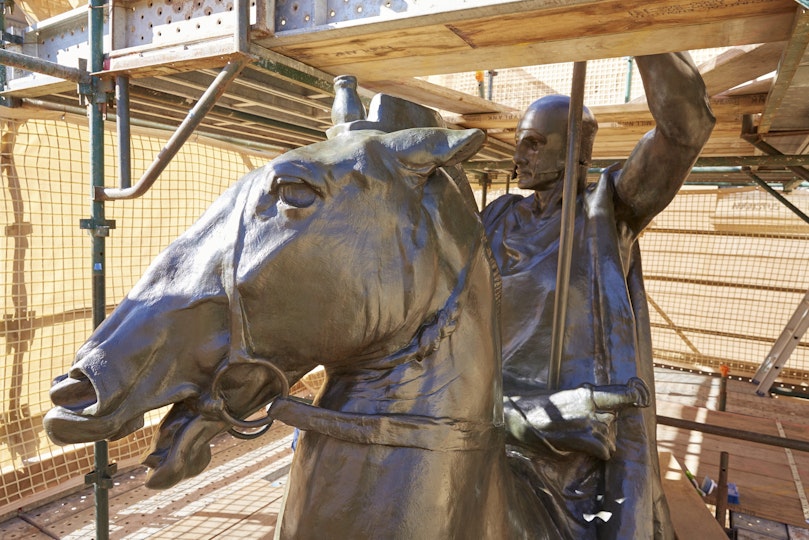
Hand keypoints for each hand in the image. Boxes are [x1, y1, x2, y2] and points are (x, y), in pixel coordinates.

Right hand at [504, 378, 650, 460]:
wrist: (517, 419)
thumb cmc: (537, 410)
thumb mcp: (563, 398)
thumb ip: (585, 404)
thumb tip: (603, 412)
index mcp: (585, 393)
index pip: (620, 393)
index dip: (633, 396)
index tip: (641, 398)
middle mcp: (590, 405)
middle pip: (614, 421)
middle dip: (606, 429)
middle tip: (586, 431)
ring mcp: (587, 422)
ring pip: (611, 438)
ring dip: (601, 443)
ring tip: (580, 440)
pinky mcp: (583, 437)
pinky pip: (605, 450)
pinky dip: (599, 453)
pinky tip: (584, 449)